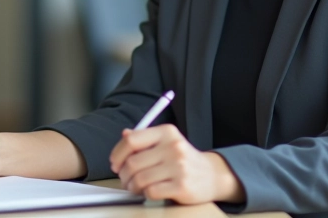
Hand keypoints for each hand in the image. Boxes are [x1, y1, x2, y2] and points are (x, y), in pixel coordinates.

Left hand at [109, 124, 243, 203]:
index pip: (132, 140)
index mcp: (166, 132)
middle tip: (125, 179)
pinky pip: (151, 192)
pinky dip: (146, 194)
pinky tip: (150, 191)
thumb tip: (124, 135)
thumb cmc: (184, 159)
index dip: (118, 154)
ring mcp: (179, 167)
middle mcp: (173, 147)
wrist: (212, 175)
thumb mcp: (167, 142)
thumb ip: (145, 139)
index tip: (115, 163)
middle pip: (133, 163)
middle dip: (123, 175)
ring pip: (140, 179)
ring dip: (133, 186)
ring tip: (136, 187)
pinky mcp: (182, 186)